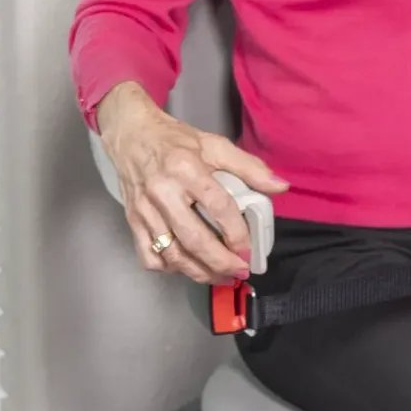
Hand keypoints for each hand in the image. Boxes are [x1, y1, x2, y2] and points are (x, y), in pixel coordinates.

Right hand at [96, 81, 288, 284]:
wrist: (130, 134)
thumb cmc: (175, 140)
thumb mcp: (215, 144)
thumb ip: (249, 167)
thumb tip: (280, 186)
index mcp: (186, 169)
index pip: (218, 207)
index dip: (237, 233)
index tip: (248, 250)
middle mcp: (163, 192)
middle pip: (194, 239)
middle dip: (220, 262)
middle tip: (239, 271)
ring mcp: (144, 210)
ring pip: (172, 254)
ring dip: (199, 272)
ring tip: (220, 276)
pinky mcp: (132, 221)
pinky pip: (149, 256)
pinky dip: (169, 268)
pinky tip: (187, 265)